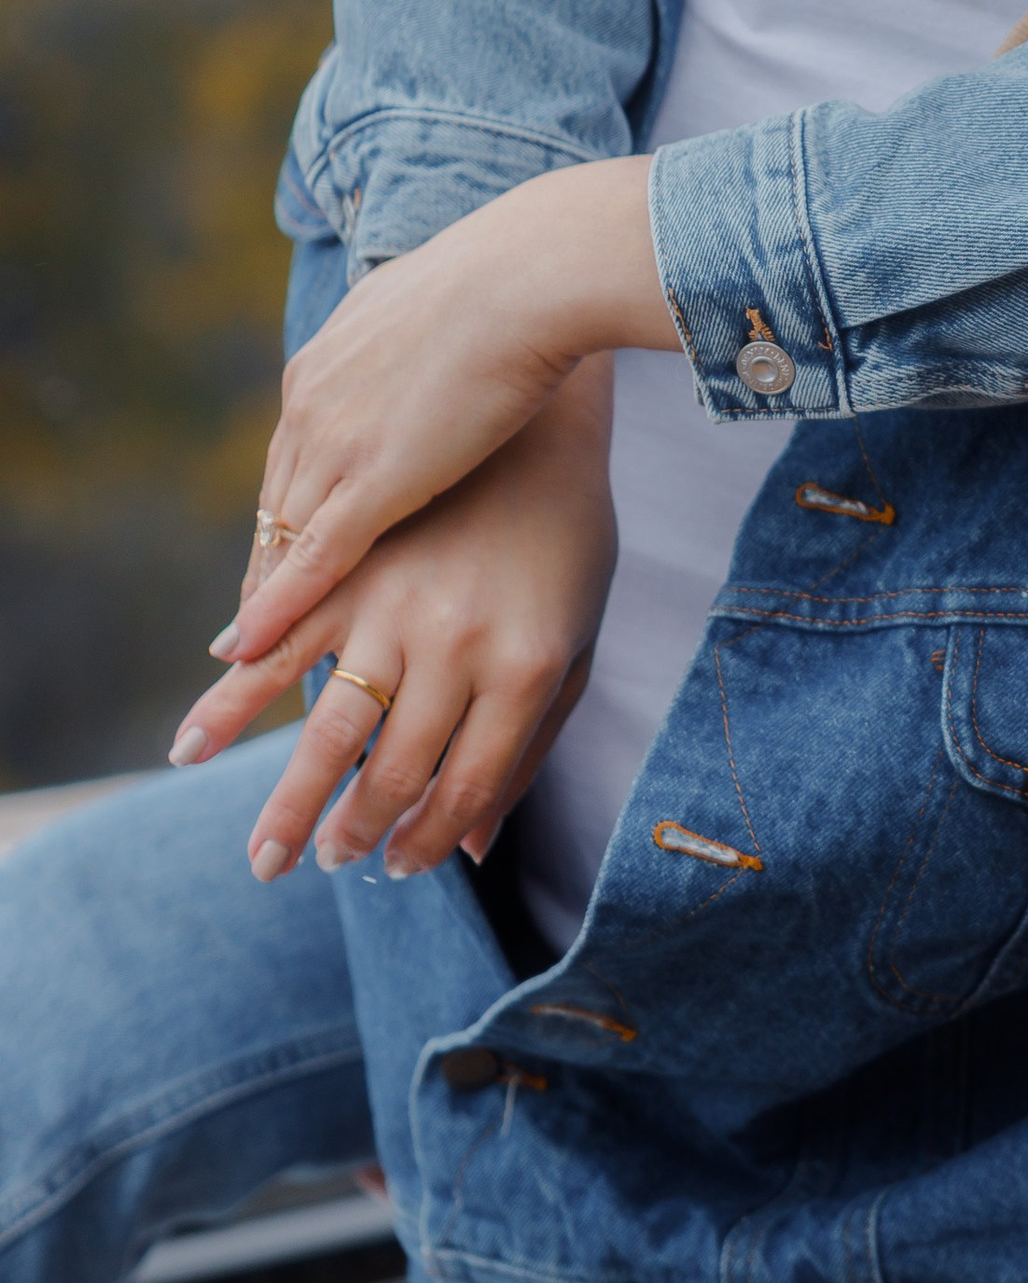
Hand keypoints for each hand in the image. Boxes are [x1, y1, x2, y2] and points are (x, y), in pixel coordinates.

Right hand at [173, 367, 619, 881]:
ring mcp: (399, 604)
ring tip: (260, 854)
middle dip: (351, 833)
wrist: (538, 412)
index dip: (427, 840)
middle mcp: (459, 647)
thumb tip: (478, 846)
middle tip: (311, 870)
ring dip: (289, 795)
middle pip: (394, 769)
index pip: (466, 786)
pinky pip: (281, 641)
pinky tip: (195, 741)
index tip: (395, 869)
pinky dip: (233, 696)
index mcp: (528, 669)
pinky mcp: (350, 561)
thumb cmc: (567, 536)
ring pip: (329, 723)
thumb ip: (529, 741)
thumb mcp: (576, 638)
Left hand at [236, 157, 673, 657]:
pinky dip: (278, 606)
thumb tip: (424, 333)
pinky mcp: (374, 479)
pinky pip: (312, 558)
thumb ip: (411, 335)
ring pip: (285, 536)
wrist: (530, 277)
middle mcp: (310, 405)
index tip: (284, 551)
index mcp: (323, 362)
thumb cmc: (514, 281)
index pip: (292, 455)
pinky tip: (253, 649)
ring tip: (256, 655)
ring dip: (268, 596)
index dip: (291, 509)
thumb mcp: (433, 304)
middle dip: (267, 563)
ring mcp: (336, 442)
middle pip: (278, 502)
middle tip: (255, 619)